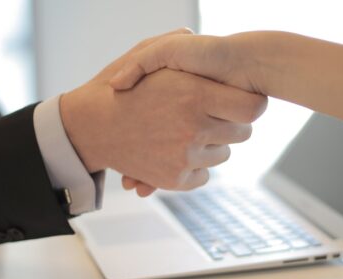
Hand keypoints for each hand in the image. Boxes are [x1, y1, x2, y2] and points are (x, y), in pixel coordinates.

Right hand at [61, 34, 266, 192]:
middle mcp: (194, 128)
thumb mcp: (144, 54)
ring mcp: (184, 157)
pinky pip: (203, 175)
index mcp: (194, 95)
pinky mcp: (174, 179)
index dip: (250, 103)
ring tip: (185, 130)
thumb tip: (194, 35)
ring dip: (211, 145)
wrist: (89, 127)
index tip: (240, 101)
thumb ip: (175, 43)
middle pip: (242, 133)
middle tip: (211, 115)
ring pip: (222, 154)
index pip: (252, 108)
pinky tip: (177, 150)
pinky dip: (195, 166)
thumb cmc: (118, 87)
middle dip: (229, 123)